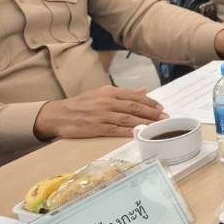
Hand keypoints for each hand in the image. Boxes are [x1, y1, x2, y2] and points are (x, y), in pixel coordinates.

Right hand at [34, 87, 165, 139]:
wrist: (57, 114)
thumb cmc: (82, 104)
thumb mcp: (101, 93)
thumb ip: (124, 93)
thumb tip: (144, 90)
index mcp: (109, 91)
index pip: (135, 96)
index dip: (150, 102)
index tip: (161, 108)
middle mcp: (106, 101)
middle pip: (134, 107)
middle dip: (152, 113)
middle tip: (165, 118)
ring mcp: (101, 115)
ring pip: (128, 119)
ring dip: (144, 123)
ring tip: (157, 126)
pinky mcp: (95, 128)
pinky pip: (115, 130)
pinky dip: (128, 131)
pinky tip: (139, 133)